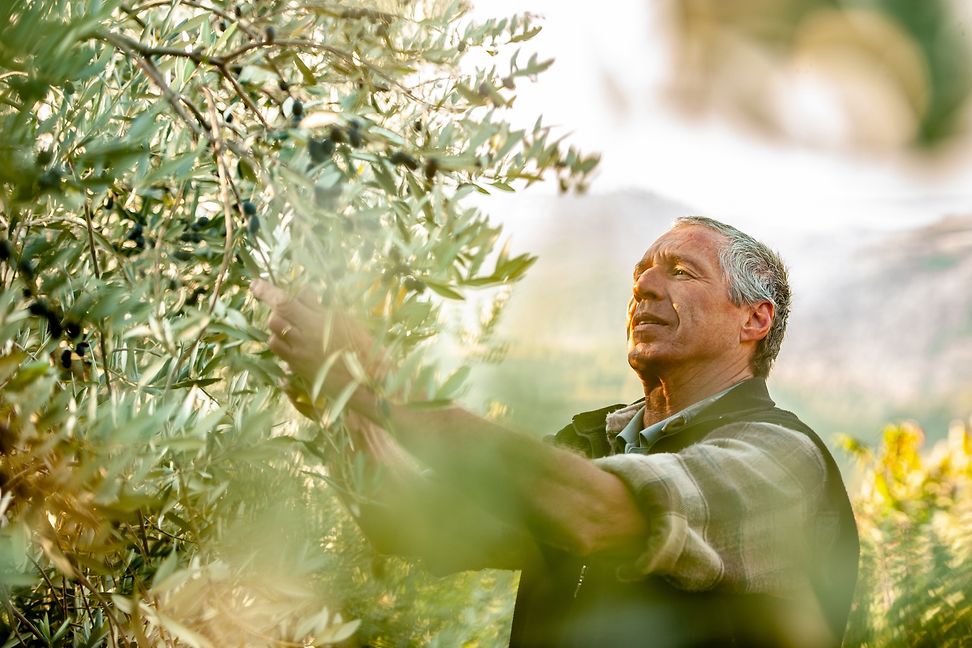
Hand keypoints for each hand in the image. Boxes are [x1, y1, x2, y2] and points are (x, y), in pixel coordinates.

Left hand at [251, 279, 384, 385]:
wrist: (367, 382)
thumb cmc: (363, 348)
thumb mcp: (345, 320)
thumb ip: (320, 308)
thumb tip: (304, 294)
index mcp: (318, 322)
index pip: (284, 302)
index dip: (268, 291)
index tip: (255, 284)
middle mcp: (304, 337)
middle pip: (277, 316)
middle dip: (279, 307)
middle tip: (295, 306)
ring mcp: (298, 354)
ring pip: (274, 332)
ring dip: (280, 323)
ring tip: (296, 323)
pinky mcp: (298, 367)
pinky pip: (279, 350)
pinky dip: (281, 340)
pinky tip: (293, 340)